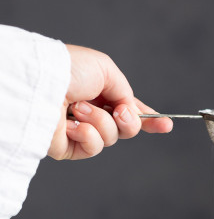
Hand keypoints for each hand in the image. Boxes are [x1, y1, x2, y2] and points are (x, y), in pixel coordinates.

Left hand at [48, 45, 172, 159]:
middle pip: (126, 129)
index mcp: (99, 91)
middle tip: (120, 113)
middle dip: (129, 122)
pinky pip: (93, 148)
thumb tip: (129, 110)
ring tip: (78, 108)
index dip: (148, 118)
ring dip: (100, 122)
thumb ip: (125, 92)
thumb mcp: (106, 70)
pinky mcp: (70, 147)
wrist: (42, 85)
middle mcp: (91, 112)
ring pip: (111, 138)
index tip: (166, 125)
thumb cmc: (68, 70)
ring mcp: (80, 130)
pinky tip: (70, 124)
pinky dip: (87, 135)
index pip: (128, 109)